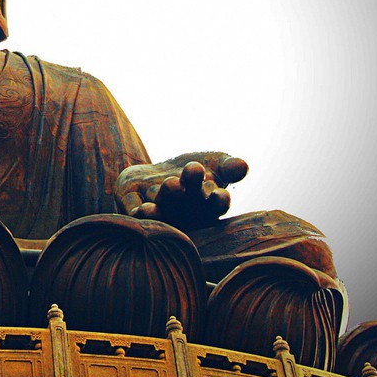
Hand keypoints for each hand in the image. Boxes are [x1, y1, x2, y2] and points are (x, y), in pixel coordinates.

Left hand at [116, 152, 248, 230]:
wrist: (157, 175)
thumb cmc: (193, 174)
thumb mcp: (214, 165)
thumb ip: (229, 166)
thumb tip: (243, 166)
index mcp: (205, 206)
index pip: (216, 205)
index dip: (218, 201)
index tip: (219, 193)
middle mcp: (183, 212)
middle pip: (187, 202)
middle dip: (190, 188)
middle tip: (193, 172)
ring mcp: (158, 210)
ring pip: (161, 208)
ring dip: (166, 198)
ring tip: (172, 184)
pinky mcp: (133, 205)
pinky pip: (134, 210)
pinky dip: (138, 210)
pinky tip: (141, 209)